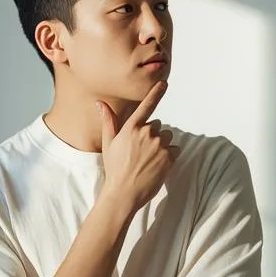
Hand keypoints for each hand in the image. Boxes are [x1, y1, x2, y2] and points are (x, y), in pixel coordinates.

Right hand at [98, 81, 178, 211]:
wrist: (124, 192)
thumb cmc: (114, 168)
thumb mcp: (108, 143)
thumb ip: (108, 121)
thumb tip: (100, 103)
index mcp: (131, 128)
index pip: (146, 106)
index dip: (156, 93)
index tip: (164, 83)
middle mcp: (146, 133)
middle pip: (157, 126)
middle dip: (152, 135)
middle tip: (140, 152)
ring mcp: (159, 144)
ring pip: (167, 137)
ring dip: (161, 145)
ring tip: (148, 160)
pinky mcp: (169, 156)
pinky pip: (175, 149)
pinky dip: (169, 156)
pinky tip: (157, 165)